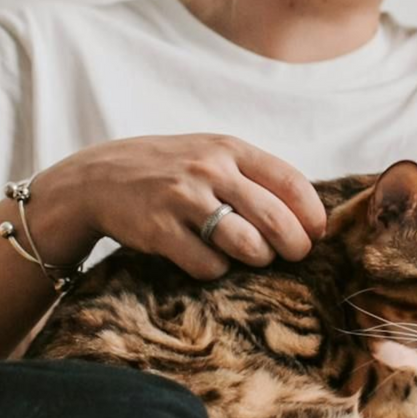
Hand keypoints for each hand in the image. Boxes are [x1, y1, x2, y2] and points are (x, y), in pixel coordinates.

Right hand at [39, 134, 326, 280]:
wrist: (99, 178)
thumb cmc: (170, 170)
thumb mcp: (211, 155)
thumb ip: (253, 176)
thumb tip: (308, 215)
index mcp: (229, 149)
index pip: (290, 181)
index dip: (311, 213)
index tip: (317, 232)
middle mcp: (209, 169)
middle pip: (275, 218)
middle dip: (294, 244)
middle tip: (295, 254)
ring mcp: (182, 199)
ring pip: (246, 244)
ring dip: (258, 258)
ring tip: (252, 256)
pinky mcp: (159, 230)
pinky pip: (208, 264)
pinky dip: (216, 268)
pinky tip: (208, 259)